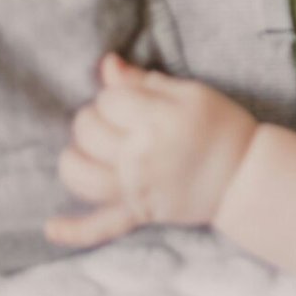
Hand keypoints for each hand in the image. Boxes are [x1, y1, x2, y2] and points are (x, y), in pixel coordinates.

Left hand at [44, 53, 258, 249]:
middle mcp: (141, 156)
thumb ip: (145, 81)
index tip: (136, 100)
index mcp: (157, 120)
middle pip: (88, 130)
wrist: (244, 175)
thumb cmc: (221, 127)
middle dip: (97, 119)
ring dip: (76, 158)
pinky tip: (51, 227)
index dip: (117, 95)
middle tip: (121, 121)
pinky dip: (74, 230)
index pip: (108, 99)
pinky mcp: (138, 213)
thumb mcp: (191, 93)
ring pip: (82, 174)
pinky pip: (101, 226)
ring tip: (89, 151)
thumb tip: (106, 65)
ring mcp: (136, 188)